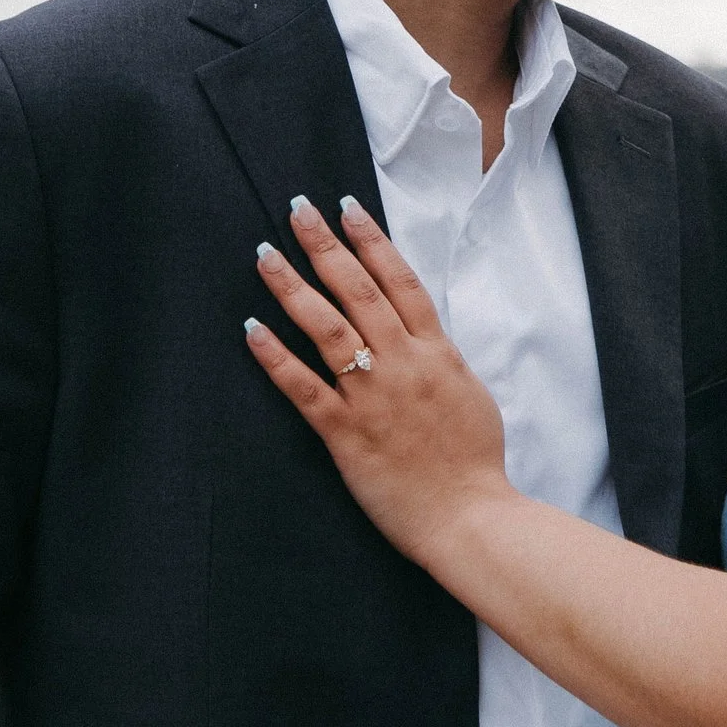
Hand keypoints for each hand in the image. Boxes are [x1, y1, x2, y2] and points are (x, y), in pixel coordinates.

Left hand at [245, 197, 511, 563]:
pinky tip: (252, 328)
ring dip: (293, 288)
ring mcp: (372, 398)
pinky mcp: (346, 434)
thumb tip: (422, 334)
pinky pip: (304, 388)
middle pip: (359, 291)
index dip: (372, 241)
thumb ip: (442, 359)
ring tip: (266, 255)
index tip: (347, 208)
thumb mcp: (470, 393)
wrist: (470, 517)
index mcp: (436, 352)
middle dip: (325, 246)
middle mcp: (402, 365)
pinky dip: (275, 356)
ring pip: (327, 329)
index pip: (400, 281)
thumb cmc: (474, 462)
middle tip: (297, 210)